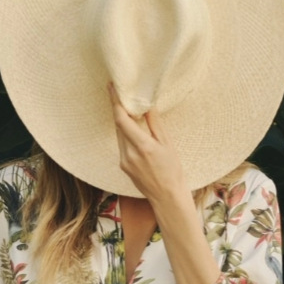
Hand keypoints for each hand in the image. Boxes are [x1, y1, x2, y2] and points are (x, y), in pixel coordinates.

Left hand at [107, 82, 186, 204]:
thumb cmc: (172, 170)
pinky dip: (126, 135)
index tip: (111, 87)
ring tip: (129, 110)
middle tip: (119, 93)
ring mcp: (124, 161)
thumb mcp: (167, 144)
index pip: (122, 120)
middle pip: (118, 125)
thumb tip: (146, 105)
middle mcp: (129, 154)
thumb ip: (154, 124)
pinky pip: (122, 145)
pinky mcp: (123, 166)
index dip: (115, 102)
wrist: (167, 196)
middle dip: (118, 109)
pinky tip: (133, 131)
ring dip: (122, 122)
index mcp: (142, 146)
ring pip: (119, 135)